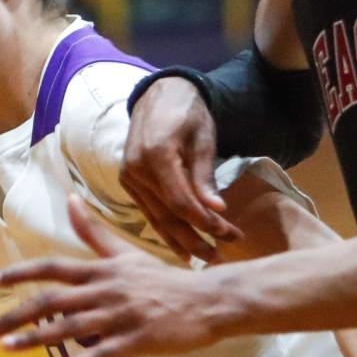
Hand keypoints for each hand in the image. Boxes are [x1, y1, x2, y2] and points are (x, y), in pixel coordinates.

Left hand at [0, 197, 222, 356]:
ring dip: (36, 339)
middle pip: (52, 301)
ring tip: (7, 348)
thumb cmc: (164, 278)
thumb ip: (94, 232)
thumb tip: (69, 199)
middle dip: (17, 315)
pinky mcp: (137, 339)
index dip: (22, 273)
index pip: (53, 268)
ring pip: (70, 327)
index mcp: (102, 269)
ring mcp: (121, 316)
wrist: (207, 300)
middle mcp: (106, 290)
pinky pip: (101, 354)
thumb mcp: (126, 253)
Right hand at [119, 78, 240, 261]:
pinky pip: (148, 212)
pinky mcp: (128, 182)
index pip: (180, 201)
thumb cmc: (188, 114)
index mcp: (156, 155)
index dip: (205, 222)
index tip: (228, 233)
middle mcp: (136, 170)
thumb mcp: (203, 139)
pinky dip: (165, 230)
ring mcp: (128, 178)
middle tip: (220, 257)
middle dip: (196, 239)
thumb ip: (205, 176)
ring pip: (156, 218)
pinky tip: (181, 248)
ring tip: (204, 260)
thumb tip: (217, 209)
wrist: (159, 96)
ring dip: (181, 241)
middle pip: (167, 216)